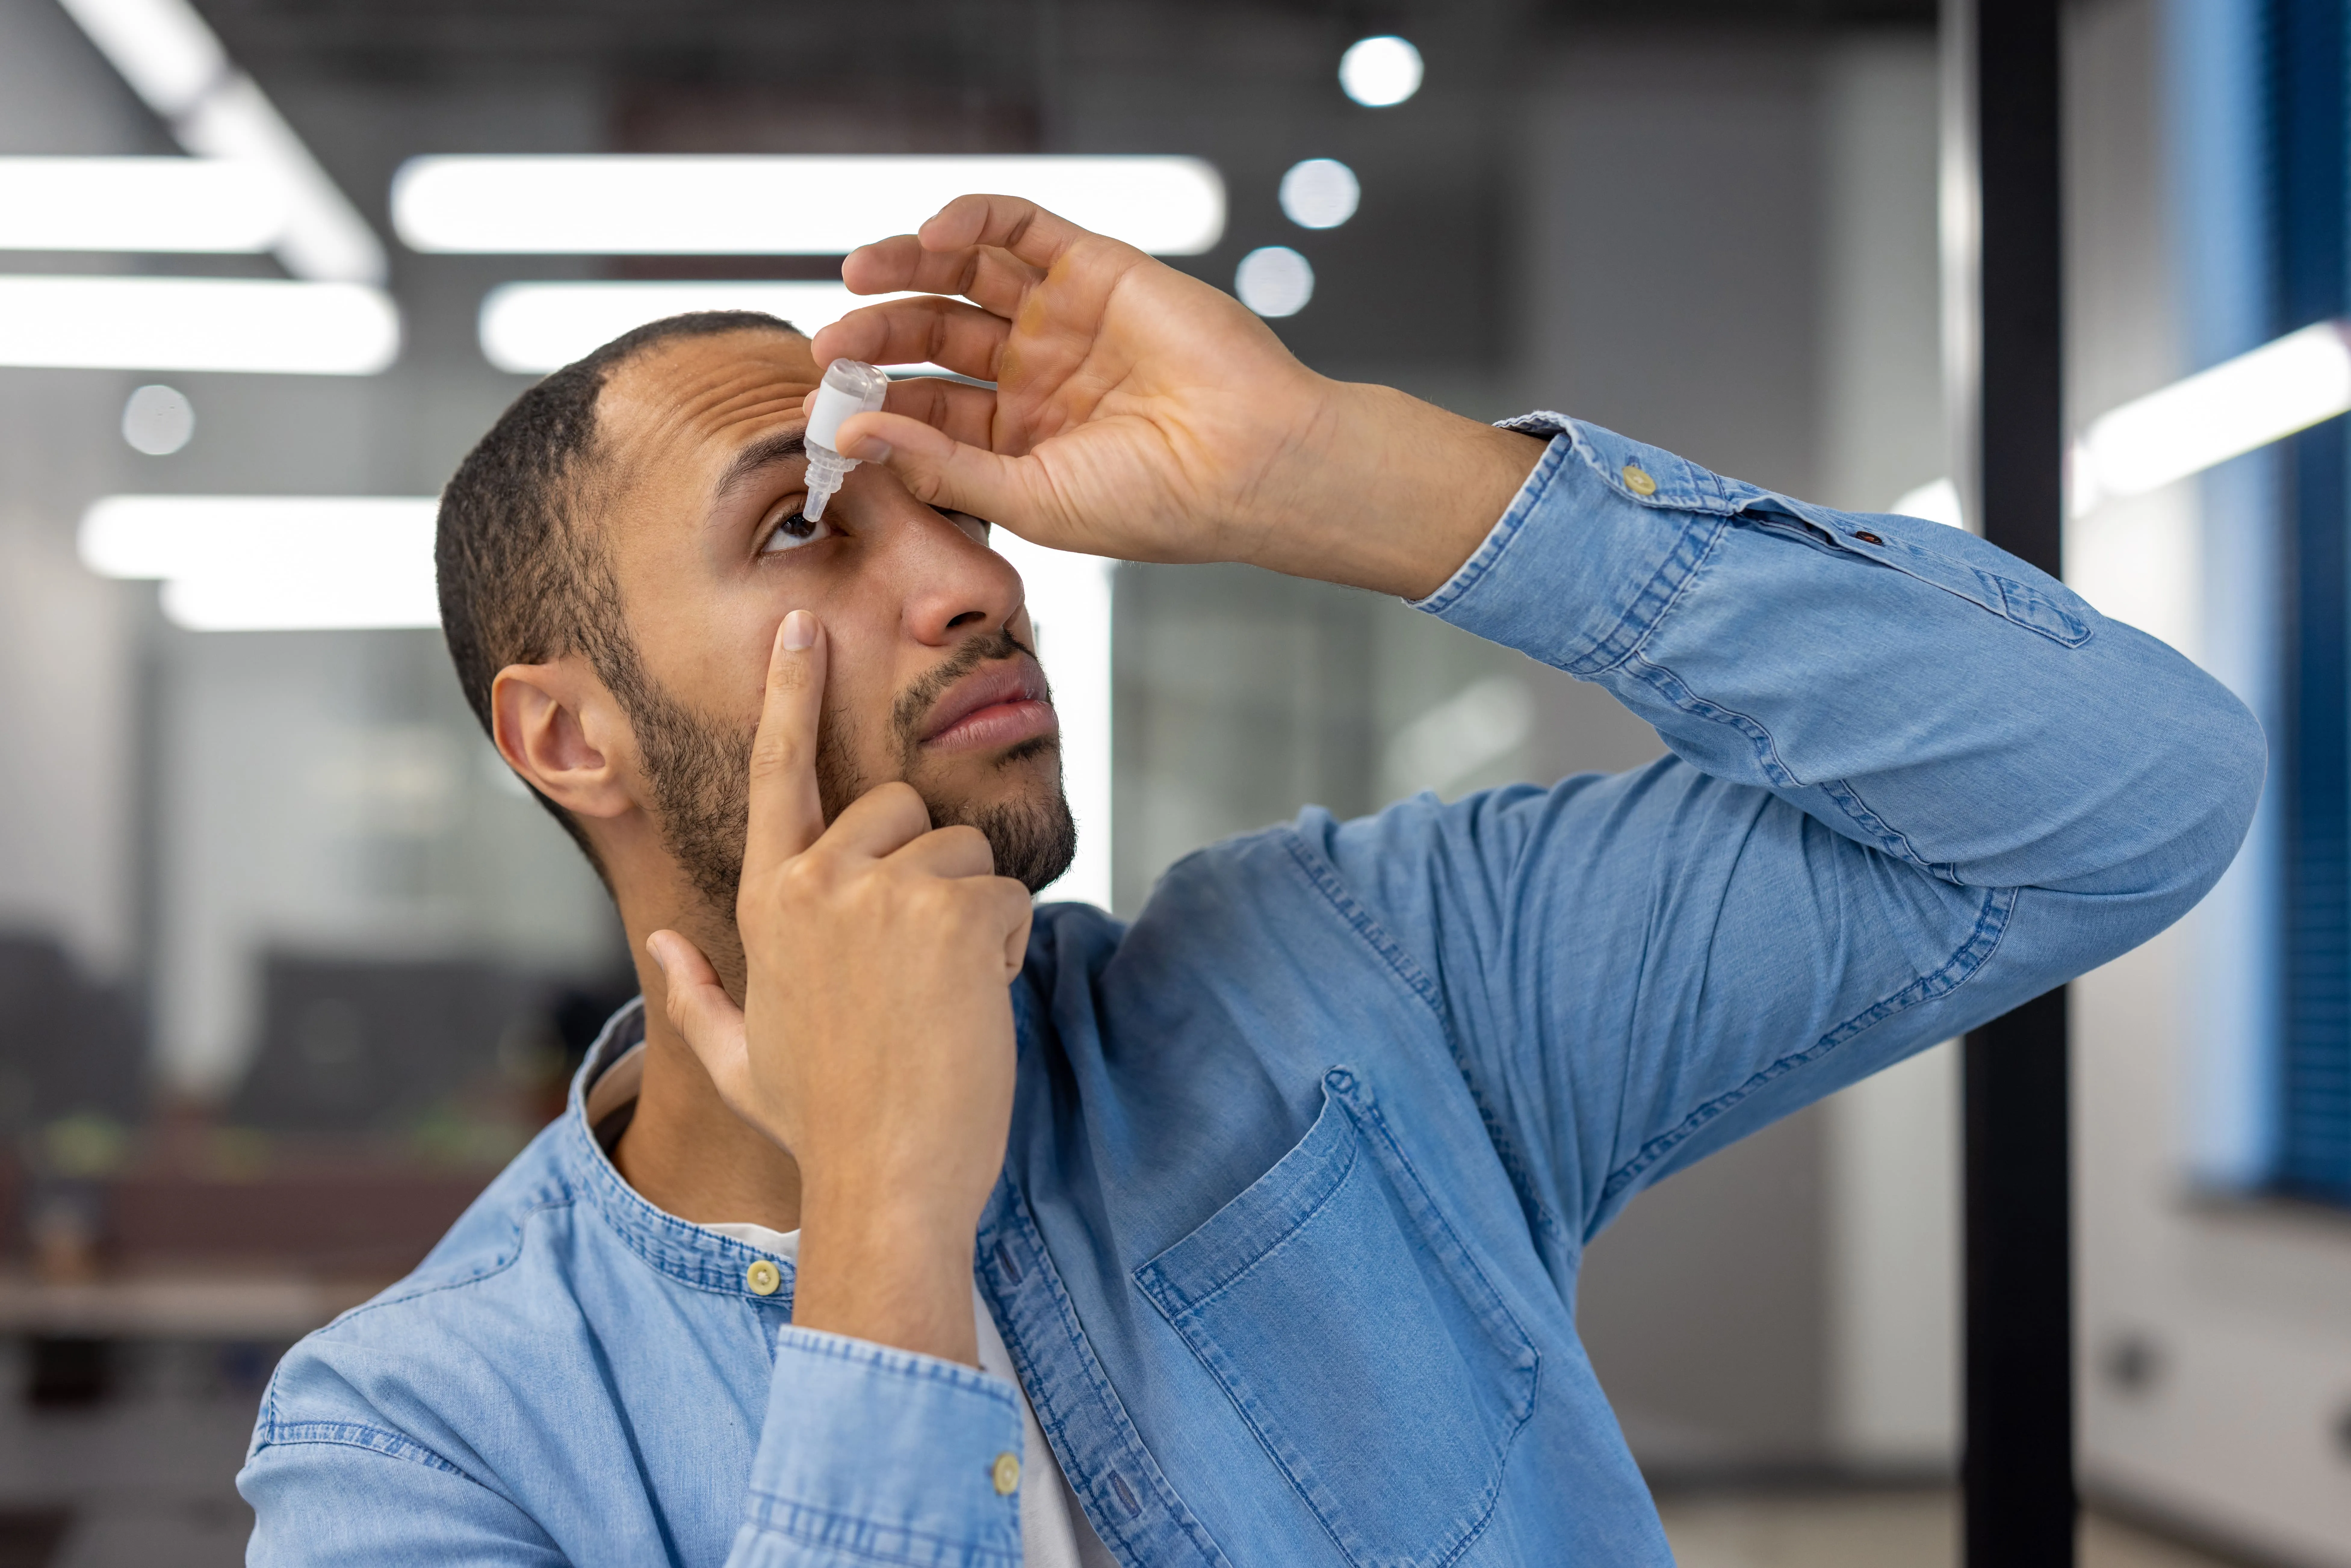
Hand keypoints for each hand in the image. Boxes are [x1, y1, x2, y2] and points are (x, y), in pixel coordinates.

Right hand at [646, 610, 1030, 1366]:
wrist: (884, 1178)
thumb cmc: (821, 1125)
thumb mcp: (740, 1061)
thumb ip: (696, 993)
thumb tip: (657, 942)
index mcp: (767, 903)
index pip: (776, 773)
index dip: (789, 693)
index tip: (803, 628)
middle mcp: (818, 881)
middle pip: (902, 809)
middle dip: (929, 870)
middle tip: (918, 966)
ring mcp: (885, 892)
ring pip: (965, 854)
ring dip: (973, 917)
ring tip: (944, 997)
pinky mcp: (953, 912)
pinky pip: (1009, 893)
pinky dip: (1008, 945)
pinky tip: (976, 1003)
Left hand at [810, 196, 1544, 599]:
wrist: (1248, 464)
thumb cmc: (1152, 502)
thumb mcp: (1028, 496)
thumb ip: (939, 464)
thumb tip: (851, 436)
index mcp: (1017, 436)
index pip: (924, 405)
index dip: (873, 398)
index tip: (827, 400)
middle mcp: (1034, 372)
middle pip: (933, 337)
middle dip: (878, 332)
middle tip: (832, 341)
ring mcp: (1062, 316)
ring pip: (964, 274)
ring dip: (908, 265)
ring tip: (861, 272)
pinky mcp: (1094, 267)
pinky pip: (1020, 226)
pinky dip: (970, 219)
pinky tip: (932, 237)